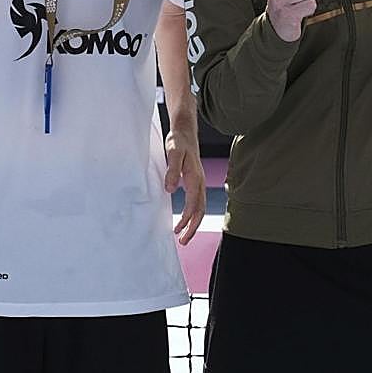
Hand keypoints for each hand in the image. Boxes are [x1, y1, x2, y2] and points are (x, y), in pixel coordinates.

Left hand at [164, 130, 204, 245]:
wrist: (185, 131)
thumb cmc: (178, 141)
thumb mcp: (173, 153)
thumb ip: (172, 171)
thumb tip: (170, 190)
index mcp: (195, 177)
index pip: (194, 204)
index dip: (188, 219)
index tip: (179, 231)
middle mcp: (200, 181)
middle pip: (200, 210)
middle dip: (193, 227)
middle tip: (183, 241)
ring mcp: (198, 181)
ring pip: (200, 207)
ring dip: (193, 223)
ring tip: (183, 235)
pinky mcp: (195, 180)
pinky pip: (197, 201)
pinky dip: (193, 213)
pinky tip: (184, 217)